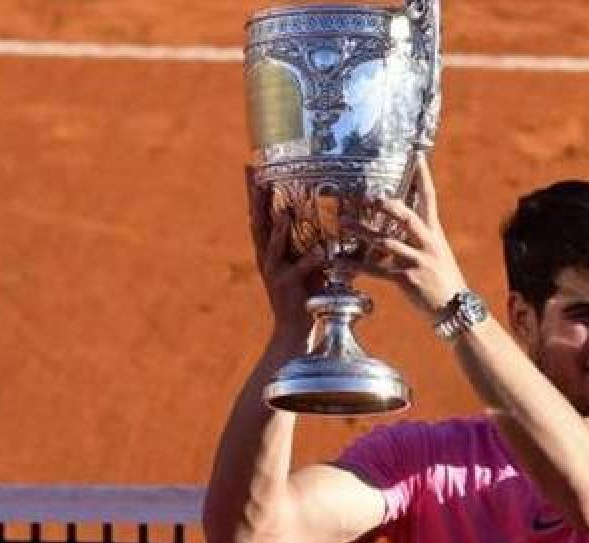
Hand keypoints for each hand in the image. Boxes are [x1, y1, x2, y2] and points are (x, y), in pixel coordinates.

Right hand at [246, 168, 324, 334]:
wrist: (295, 330)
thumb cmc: (306, 295)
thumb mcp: (308, 265)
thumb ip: (316, 243)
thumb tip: (335, 221)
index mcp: (269, 249)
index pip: (261, 213)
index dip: (256, 190)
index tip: (253, 165)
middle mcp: (267, 256)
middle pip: (258, 221)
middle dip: (256, 198)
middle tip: (254, 173)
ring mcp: (275, 271)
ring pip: (273, 243)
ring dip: (278, 226)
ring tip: (283, 209)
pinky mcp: (287, 285)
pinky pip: (301, 269)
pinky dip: (309, 260)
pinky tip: (317, 251)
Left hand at [347, 153, 468, 316]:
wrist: (457, 309)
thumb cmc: (444, 281)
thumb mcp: (437, 254)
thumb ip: (419, 240)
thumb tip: (398, 229)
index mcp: (435, 234)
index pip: (430, 199)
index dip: (424, 177)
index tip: (418, 156)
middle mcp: (428, 243)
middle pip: (406, 217)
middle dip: (386, 205)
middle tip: (367, 195)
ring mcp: (418, 261)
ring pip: (386, 242)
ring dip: (363, 232)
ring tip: (344, 223)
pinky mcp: (408, 279)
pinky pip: (378, 270)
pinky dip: (357, 266)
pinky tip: (341, 263)